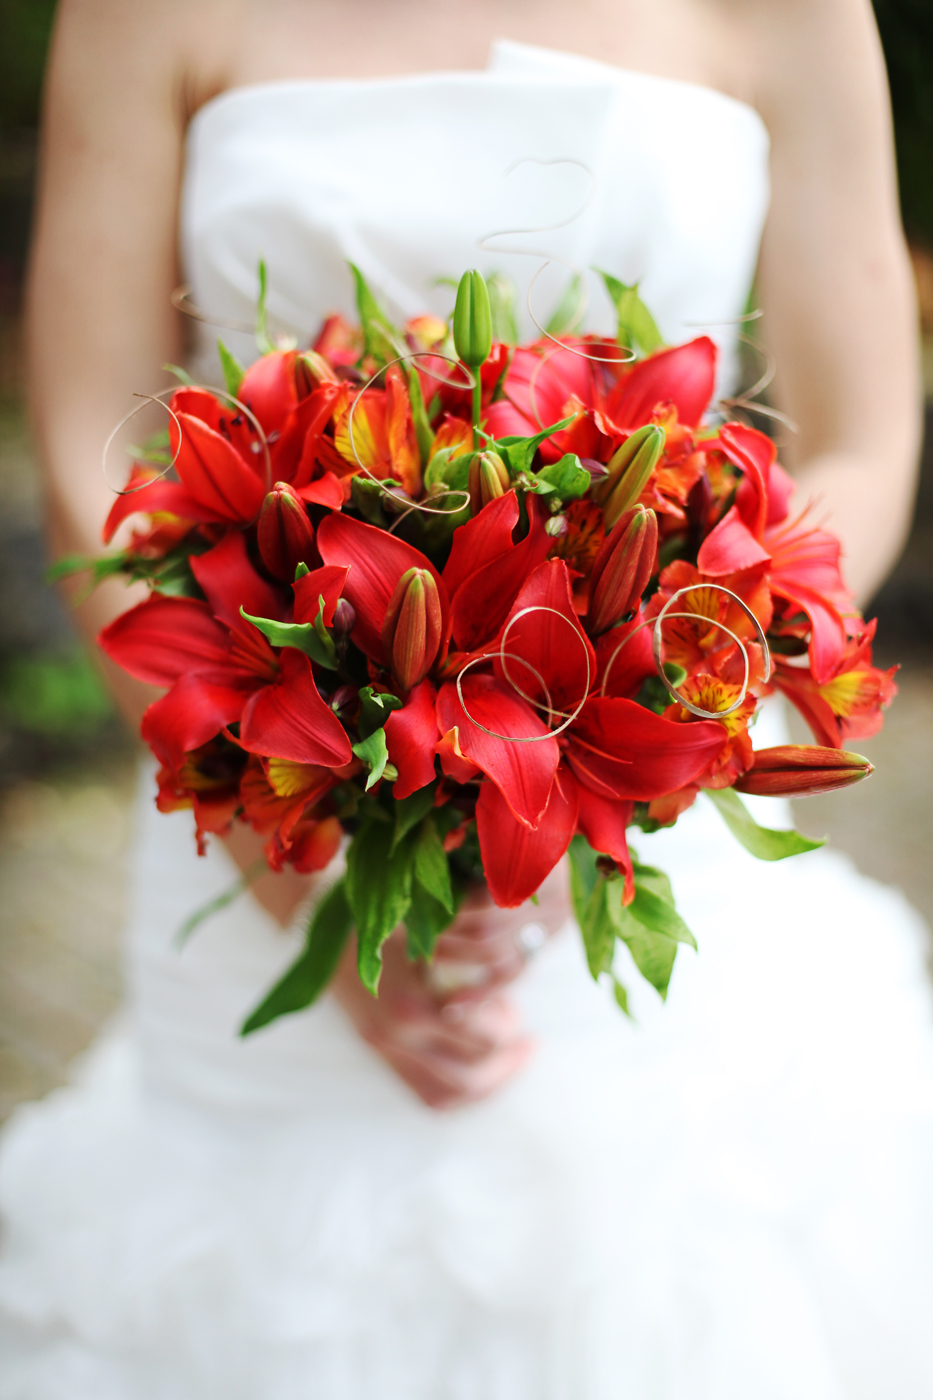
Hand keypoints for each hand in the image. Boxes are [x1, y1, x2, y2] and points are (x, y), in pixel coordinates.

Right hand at [329, 864, 571, 1109]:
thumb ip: (464, 950)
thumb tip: (511, 967)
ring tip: (508, 1059)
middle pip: (471, 1076)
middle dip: (506, 1062)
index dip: (507, 1027)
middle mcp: (397, 1036)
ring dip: (488, 1082)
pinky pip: (426, 1095)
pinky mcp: (380, 1055)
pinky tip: (479, 1072)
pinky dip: (457, 1092)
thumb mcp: (424, 928)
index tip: (516, 1011)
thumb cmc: (383, 919)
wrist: (321, 930)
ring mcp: (386, 1050)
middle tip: (525, 1042)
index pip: (481, 1036)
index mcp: (411, 1003)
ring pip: (450, 1094)